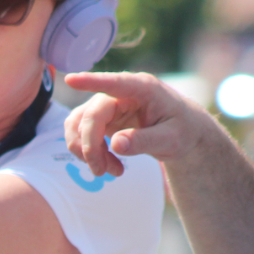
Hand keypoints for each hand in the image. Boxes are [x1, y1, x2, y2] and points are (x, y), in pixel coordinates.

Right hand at [63, 72, 212, 176]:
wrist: (184, 133)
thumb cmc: (182, 130)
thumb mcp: (171, 140)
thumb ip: (145, 141)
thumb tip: (116, 144)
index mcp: (142, 89)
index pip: (114, 83)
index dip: (91, 81)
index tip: (70, 80)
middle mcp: (121, 93)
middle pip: (92, 115)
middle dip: (91, 147)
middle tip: (102, 173)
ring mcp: (108, 105)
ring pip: (80, 124)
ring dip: (86, 151)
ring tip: (109, 170)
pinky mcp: (101, 118)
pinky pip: (80, 132)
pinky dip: (87, 151)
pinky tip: (106, 164)